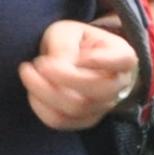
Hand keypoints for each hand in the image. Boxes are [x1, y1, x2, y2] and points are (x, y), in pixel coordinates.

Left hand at [20, 18, 141, 132]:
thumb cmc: (75, 43)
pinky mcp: (85, 120)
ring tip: (30, 73)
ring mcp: (104, 106)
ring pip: (76, 107)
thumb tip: (59, 68)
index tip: (82, 56)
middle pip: (99, 90)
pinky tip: (33, 92)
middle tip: (39, 63)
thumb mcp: (68, 32)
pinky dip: (40, 107)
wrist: (75, 61)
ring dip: (44, 90)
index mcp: (123, 57)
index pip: (123, 61)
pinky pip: (61, 121)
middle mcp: (119, 85)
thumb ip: (64, 46)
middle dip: (62, 77)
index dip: (104, 61)